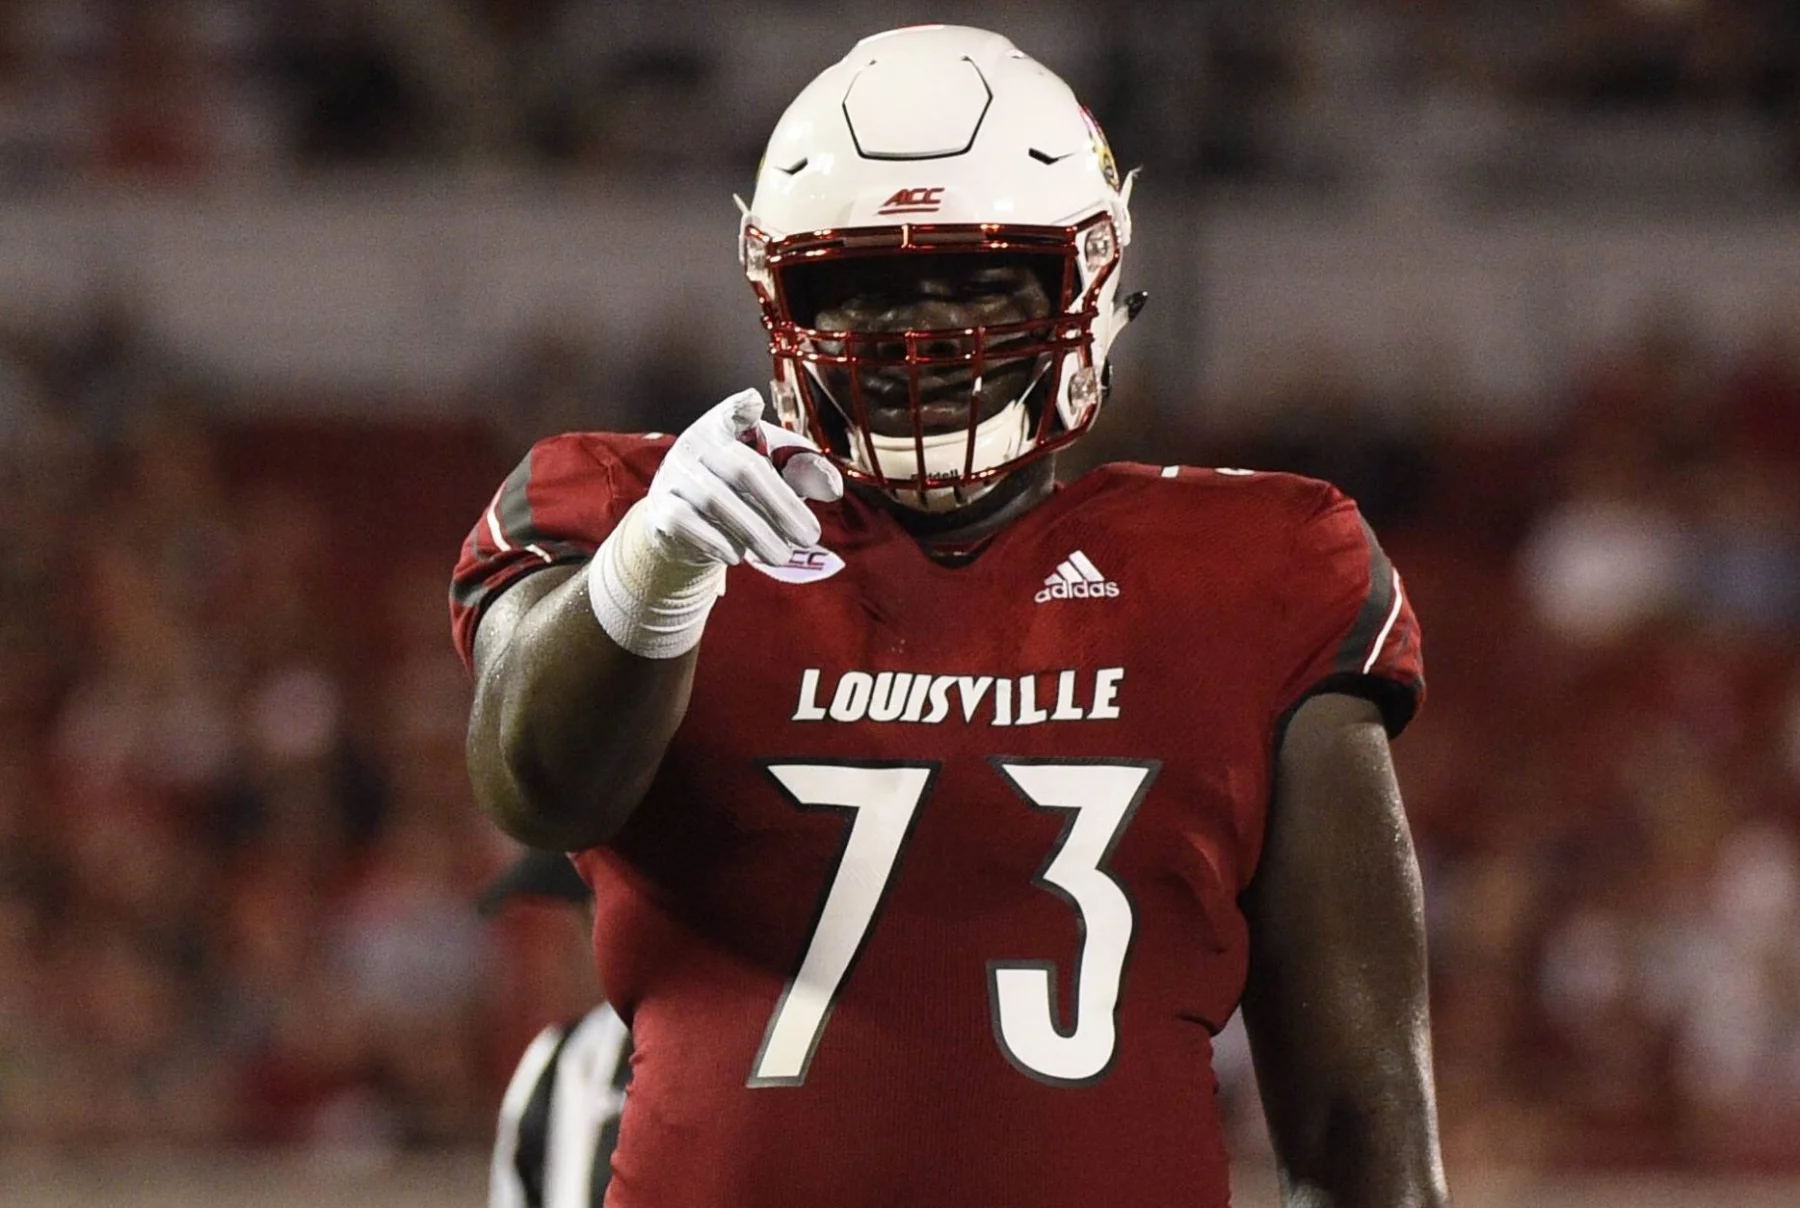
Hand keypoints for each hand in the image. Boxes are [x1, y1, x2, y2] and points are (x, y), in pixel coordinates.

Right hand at [588, 389, 841, 657]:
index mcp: (724, 427)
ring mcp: (674, 475)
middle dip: (781, 506)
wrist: (681, 527)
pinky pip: (689, 524)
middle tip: (810, 537)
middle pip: (743, 469)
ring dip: (756, 532)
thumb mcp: (773, 474)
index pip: (732, 410)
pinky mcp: (660, 508)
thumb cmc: (738, 492)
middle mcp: (695, 444)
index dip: (739, 407)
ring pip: (716, 500)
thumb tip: (833, 490)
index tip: (752, 402)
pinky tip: (739, 556)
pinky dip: (718, 542)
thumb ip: (804, 473)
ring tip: (782, 556)